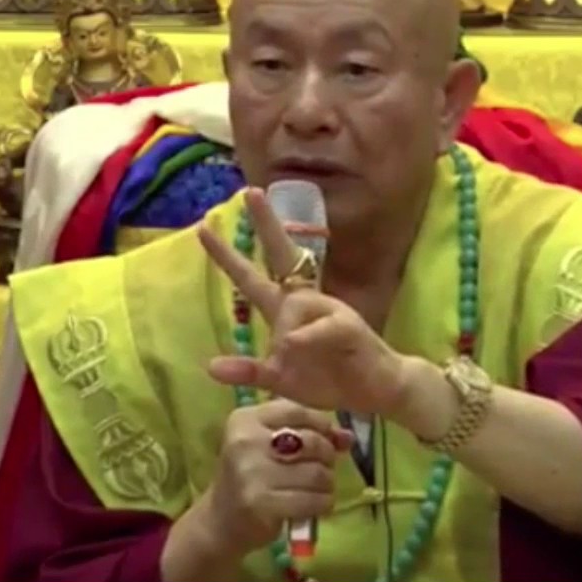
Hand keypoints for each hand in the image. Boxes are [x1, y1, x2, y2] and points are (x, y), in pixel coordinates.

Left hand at [197, 188, 410, 415]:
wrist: (377, 389)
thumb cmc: (330, 379)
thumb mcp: (280, 379)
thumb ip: (249, 371)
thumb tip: (210, 367)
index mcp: (287, 310)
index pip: (252, 279)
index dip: (228, 257)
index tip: (204, 229)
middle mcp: (306, 301)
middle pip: (283, 255)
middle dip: (267, 224)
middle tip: (251, 192)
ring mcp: (328, 308)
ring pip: (292, 306)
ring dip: (287, 337)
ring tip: (303, 362)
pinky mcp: (347, 324)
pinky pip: (316, 327)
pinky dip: (306, 338)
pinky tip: (298, 346)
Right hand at [204, 399, 353, 554]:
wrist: (221, 520)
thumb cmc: (253, 475)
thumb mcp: (272, 445)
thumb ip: (309, 433)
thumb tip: (349, 437)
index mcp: (245, 419)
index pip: (298, 410)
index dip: (321, 426)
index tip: (325, 440)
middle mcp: (245, 441)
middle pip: (312, 442)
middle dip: (327, 457)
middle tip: (322, 468)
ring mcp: (251, 473)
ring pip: (316, 473)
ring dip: (327, 484)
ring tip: (318, 489)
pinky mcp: (261, 503)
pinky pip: (312, 500)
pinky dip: (323, 503)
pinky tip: (316, 504)